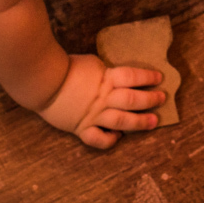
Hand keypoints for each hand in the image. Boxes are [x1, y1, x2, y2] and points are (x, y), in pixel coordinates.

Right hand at [38, 53, 165, 148]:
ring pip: (122, 121)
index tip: (159, 77)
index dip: (147, 76)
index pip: (132, 76)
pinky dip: (110, 140)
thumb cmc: (65, 68)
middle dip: (150, 99)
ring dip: (140, 122)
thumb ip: (105, 72)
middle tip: (162, 98)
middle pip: (132, 99)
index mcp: (106, 78)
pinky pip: (98, 139)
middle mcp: (104, 98)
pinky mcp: (81, 128)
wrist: (42, 82)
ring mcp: (94, 115)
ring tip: (153, 122)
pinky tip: (118, 138)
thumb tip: (115, 75)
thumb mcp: (91, 63)